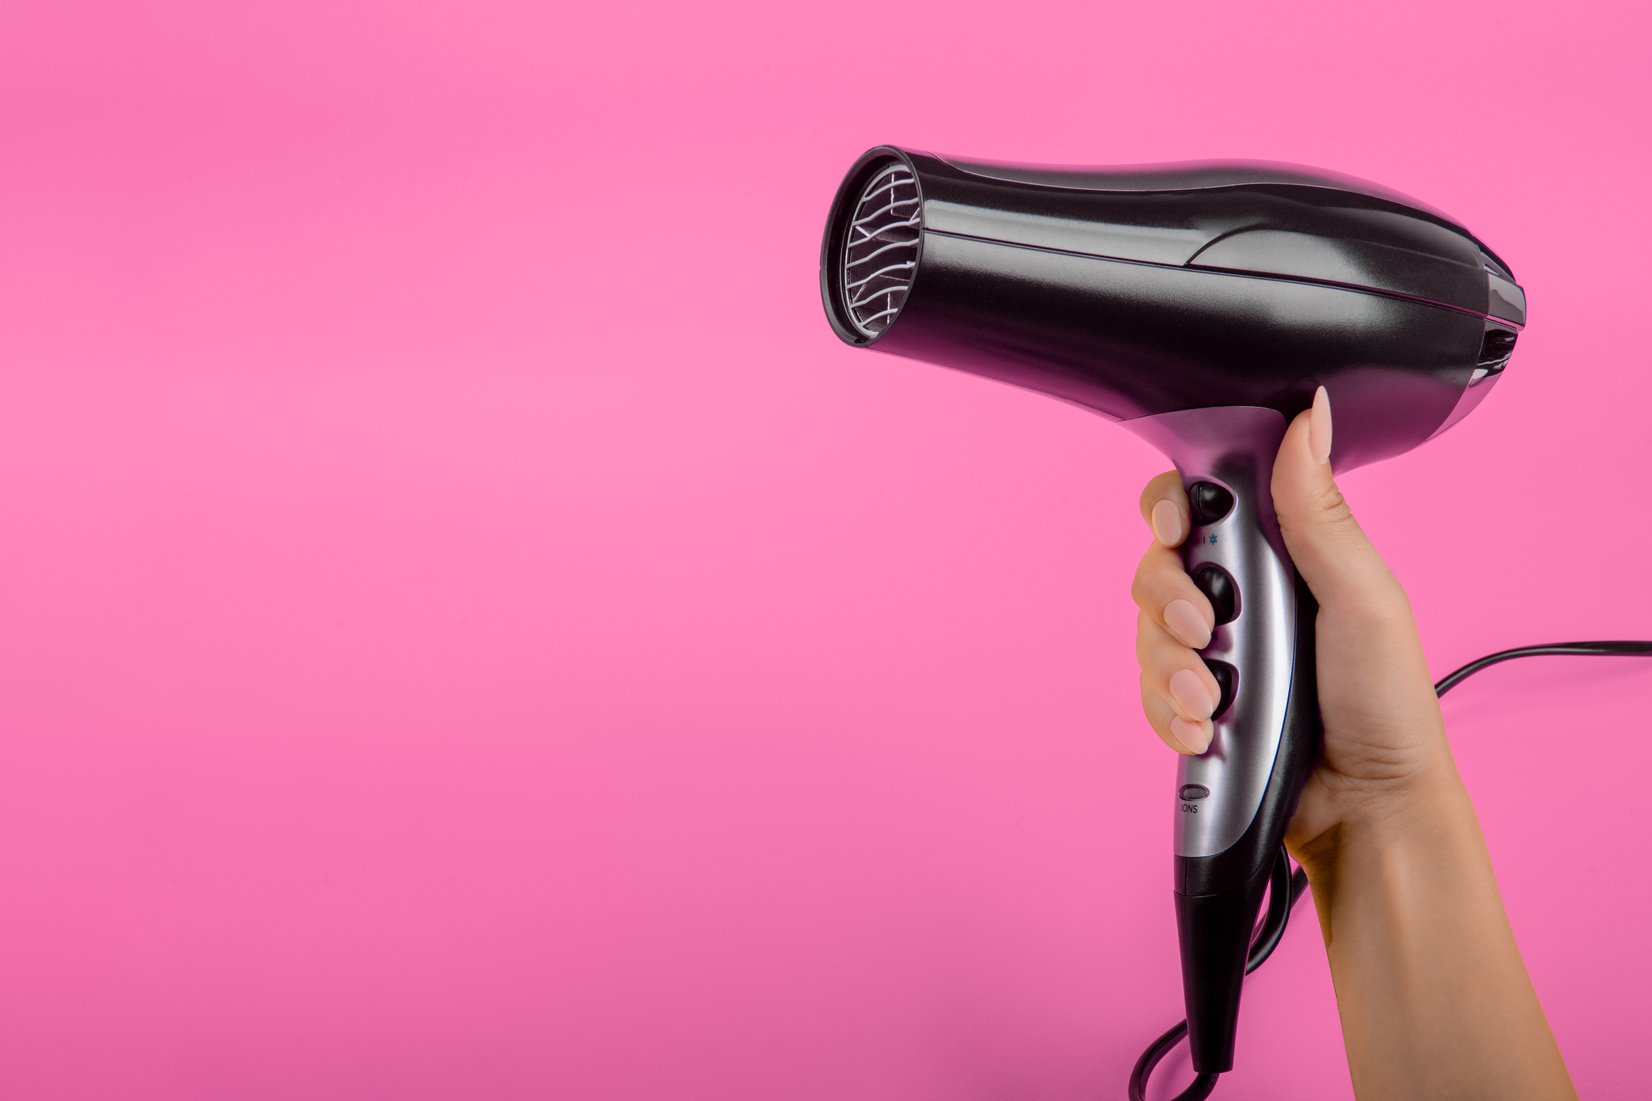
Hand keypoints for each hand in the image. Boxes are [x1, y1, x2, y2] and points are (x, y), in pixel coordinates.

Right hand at [1130, 387, 1461, 859]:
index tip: (1179, 528)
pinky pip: (1147, 693)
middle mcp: (1239, 598)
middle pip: (1157, 566)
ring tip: (1216, 701)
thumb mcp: (1361, 596)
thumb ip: (1320, 510)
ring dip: (1172, 668)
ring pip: (1145, 634)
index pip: (1200, 501)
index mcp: (1280, 554)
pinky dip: (1169, 712)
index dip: (1173, 507)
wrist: (1368, 809)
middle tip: (1205, 632)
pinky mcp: (1193, 706)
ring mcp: (1212, 654)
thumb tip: (1308, 414)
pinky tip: (1208, 730)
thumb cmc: (1386, 702)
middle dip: (1169, 600)